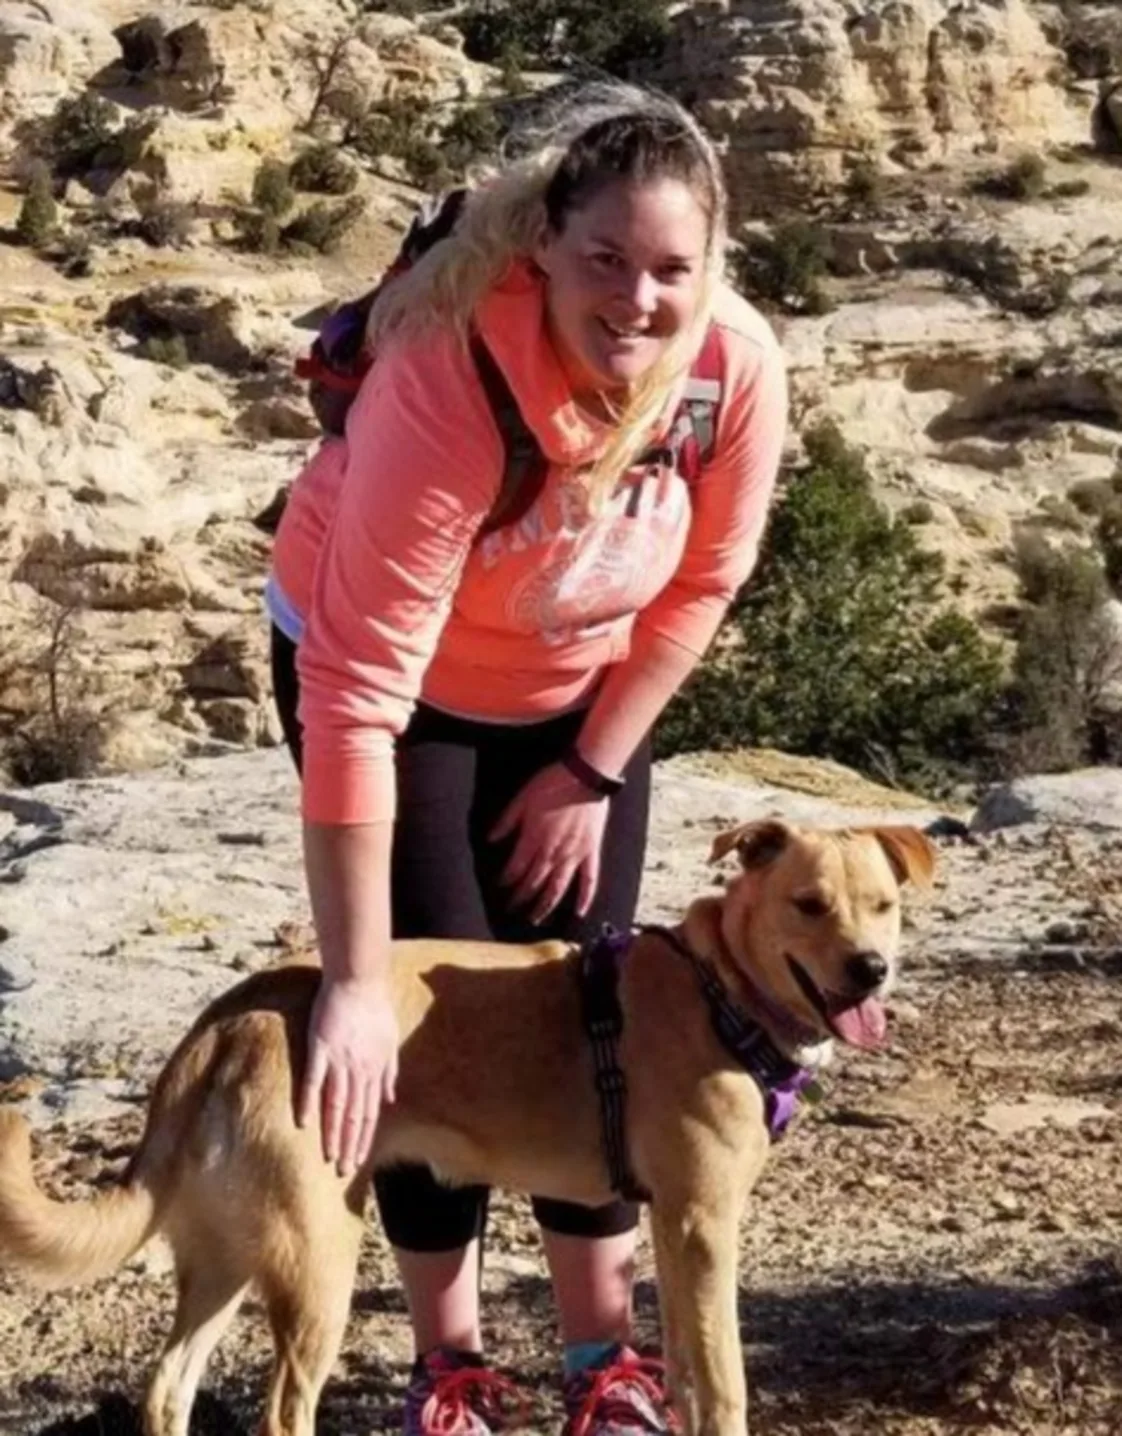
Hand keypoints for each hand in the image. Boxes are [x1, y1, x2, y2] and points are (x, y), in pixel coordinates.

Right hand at [298, 975, 398, 1176]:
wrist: (359, 980)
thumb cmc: (375, 1007)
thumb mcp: (391, 1040)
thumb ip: (390, 1072)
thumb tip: (390, 1099)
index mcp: (376, 1069)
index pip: (370, 1113)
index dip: (364, 1138)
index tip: (358, 1161)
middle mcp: (360, 1070)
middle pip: (355, 1115)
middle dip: (349, 1144)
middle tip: (342, 1170)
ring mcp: (339, 1060)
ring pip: (336, 1105)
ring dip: (333, 1132)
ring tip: (328, 1156)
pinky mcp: (320, 1047)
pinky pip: (313, 1080)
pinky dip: (308, 1102)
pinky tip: (303, 1123)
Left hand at [490, 762, 609, 924]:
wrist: (585, 775)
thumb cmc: (552, 782)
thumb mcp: (521, 798)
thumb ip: (506, 821)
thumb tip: (490, 840)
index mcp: (533, 839)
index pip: (516, 869)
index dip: (506, 880)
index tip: (500, 888)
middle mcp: (553, 852)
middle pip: (534, 882)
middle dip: (521, 898)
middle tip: (512, 910)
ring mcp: (574, 854)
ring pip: (558, 887)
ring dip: (545, 905)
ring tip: (536, 919)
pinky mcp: (591, 851)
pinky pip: (590, 879)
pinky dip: (585, 898)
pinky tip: (578, 912)